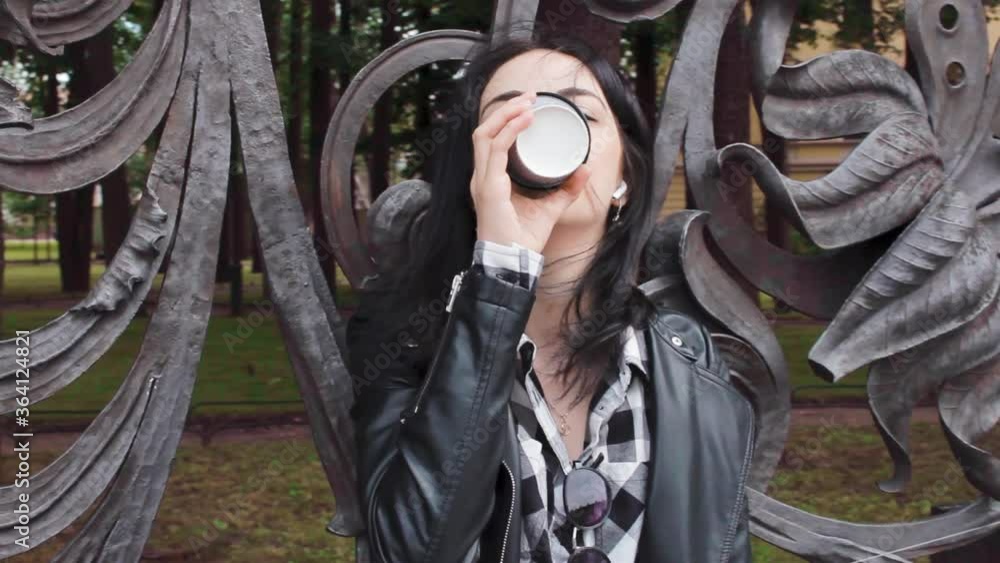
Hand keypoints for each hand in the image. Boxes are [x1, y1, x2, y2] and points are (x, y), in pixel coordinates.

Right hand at [471, 91, 590, 253]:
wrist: (514, 262)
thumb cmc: (524, 239)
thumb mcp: (550, 207)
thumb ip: (566, 189)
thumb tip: (584, 169)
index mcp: (490, 180)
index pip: (490, 141)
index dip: (505, 120)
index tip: (528, 106)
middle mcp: (482, 177)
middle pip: (484, 131)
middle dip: (506, 110)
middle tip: (529, 97)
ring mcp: (482, 181)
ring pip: (485, 135)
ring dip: (506, 115)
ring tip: (527, 104)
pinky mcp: (488, 187)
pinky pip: (496, 150)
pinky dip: (509, 131)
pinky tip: (525, 120)